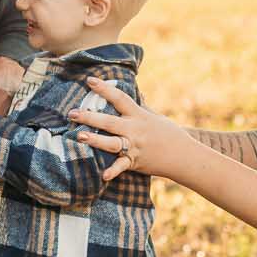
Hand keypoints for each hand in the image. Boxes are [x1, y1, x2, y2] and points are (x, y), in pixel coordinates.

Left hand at [68, 77, 192, 181]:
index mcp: (138, 115)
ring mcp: (134, 146)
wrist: (184, 155)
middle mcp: (134, 129)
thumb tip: (139, 93)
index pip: (119, 97)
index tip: (89, 80)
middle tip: (72, 113)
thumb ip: (143, 106)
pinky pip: (122, 166)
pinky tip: (103, 176)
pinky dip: (113, 171)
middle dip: (89, 117)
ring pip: (111, 143)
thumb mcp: (155, 116)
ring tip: (78, 136)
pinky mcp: (135, 161)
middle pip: (109, 121)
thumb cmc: (169, 134)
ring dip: (95, 140)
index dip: (104, 88)